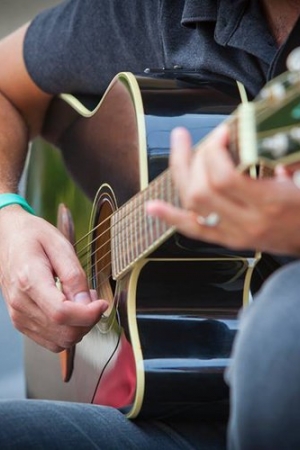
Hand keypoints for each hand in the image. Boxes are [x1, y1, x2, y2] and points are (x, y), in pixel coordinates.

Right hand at [0, 206, 107, 351]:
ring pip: (60, 341)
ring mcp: (19, 316)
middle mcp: (20, 303)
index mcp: (29, 280)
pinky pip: (51, 341)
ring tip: (82, 301)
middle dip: (88, 320)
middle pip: (63, 333)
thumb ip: (74, 275)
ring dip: (79, 327)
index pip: (61, 314)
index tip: (102, 303)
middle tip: (93, 298)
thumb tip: (87, 303)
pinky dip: (67, 331)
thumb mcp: (60, 245)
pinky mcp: (22, 322)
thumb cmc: (33, 236)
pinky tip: (71, 311)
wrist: (8, 237)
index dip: (88, 315)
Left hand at [146, 125, 299, 254]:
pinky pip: (193, 230)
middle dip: (197, 157)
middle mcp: (247, 221)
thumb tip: (255, 135)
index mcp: (269, 203)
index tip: (222, 133)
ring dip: (182, 173)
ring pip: (192, 205)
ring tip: (181, 148)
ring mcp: (234, 233)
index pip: (225, 177)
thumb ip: (281, 158)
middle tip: (206, 140)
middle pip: (203, 189)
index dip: (216, 151)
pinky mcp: (227, 240)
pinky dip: (170, 216)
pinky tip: (153, 207)